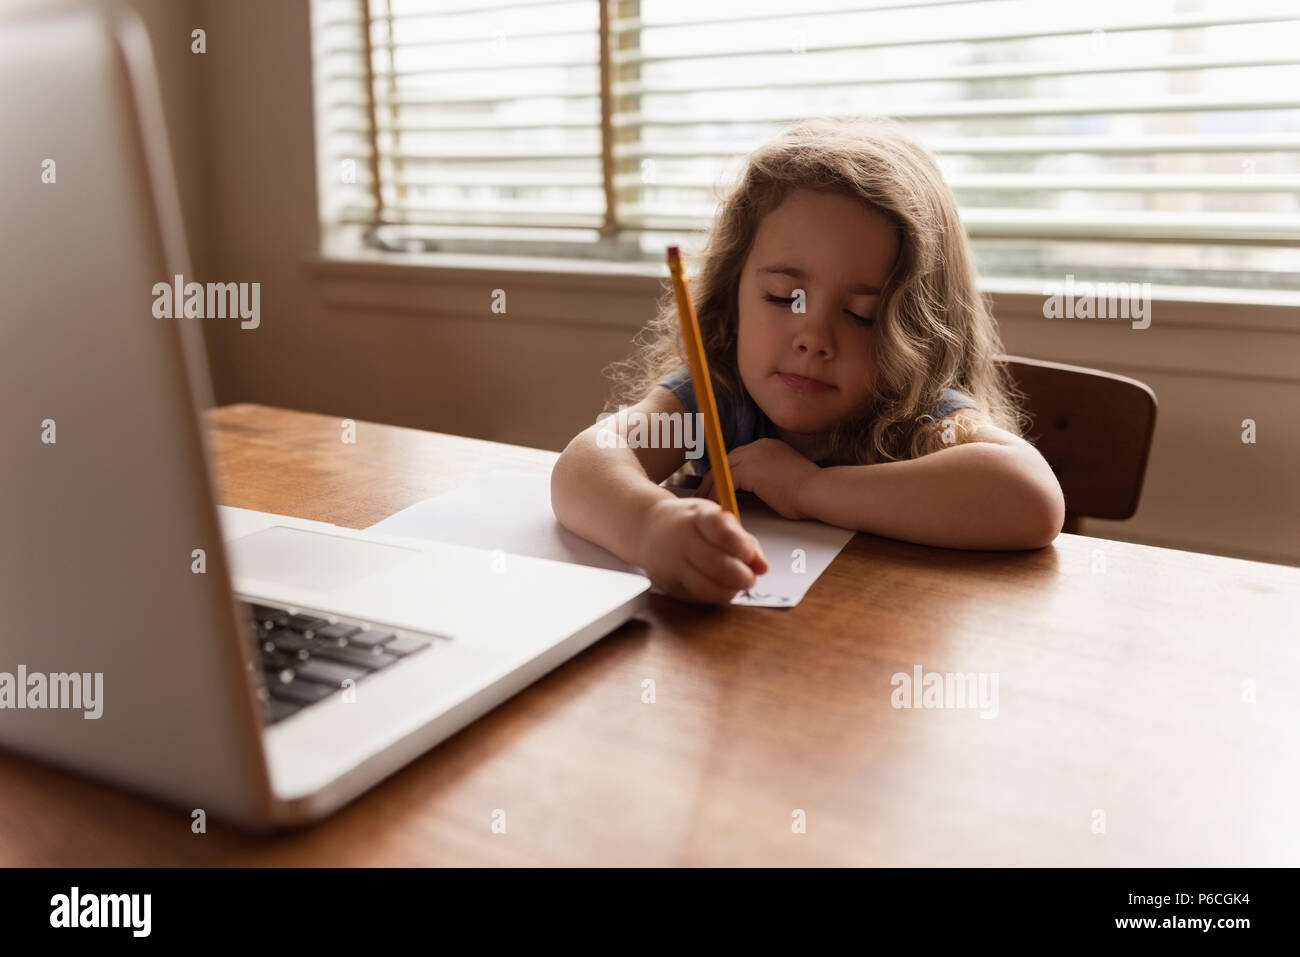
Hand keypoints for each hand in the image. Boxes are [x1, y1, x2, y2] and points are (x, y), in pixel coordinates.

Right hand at [636, 496, 768, 604]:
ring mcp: (671, 565)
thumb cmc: (688, 522)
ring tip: (736, 584)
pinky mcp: (668, 585)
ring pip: (707, 587)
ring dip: (730, 590)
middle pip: (717, 565)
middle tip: (750, 577)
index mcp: (696, 517)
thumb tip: (763, 567)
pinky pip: (698, 597)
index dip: (741, 547)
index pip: (722, 532)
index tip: (750, 555)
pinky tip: (719, 587)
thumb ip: (742, 540)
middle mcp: (680, 540)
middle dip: (741, 576)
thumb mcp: (714, 517)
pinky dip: (714, 596)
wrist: (647, 529)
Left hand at [697, 438, 819, 519]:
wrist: (819, 491)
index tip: (717, 485)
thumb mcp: (783, 481)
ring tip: (704, 503)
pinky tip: (717, 508)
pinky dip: (718, 494)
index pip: (738, 457)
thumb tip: (752, 492)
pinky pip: (725, 482)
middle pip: (725, 461)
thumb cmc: (809, 493)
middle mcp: (758, 446)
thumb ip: (765, 480)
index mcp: (768, 446)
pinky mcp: (749, 469)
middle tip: (702, 494)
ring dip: (711, 488)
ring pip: (721, 470)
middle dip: (712, 478)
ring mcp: (753, 455)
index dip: (725, 472)